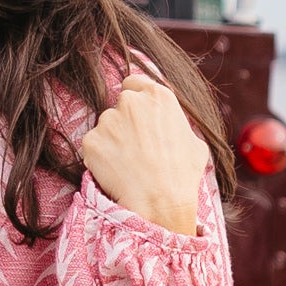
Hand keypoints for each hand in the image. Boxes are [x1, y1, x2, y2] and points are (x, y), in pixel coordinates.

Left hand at [79, 74, 206, 238]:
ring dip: (112, 141)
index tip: (138, 116)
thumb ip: (176, 124)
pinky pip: (94, 147)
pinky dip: (100, 158)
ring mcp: (108, 120)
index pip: (134, 83)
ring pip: (106, 127)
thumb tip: (170, 126)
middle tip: (135, 147)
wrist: (160, 202)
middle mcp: (130, 102)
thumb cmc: (182, 175)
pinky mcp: (91, 141)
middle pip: (120, 105)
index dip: (135, 98)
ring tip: (128, 165)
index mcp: (158, 96)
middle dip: (124, 122)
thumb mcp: (194, 142)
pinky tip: (116, 173)